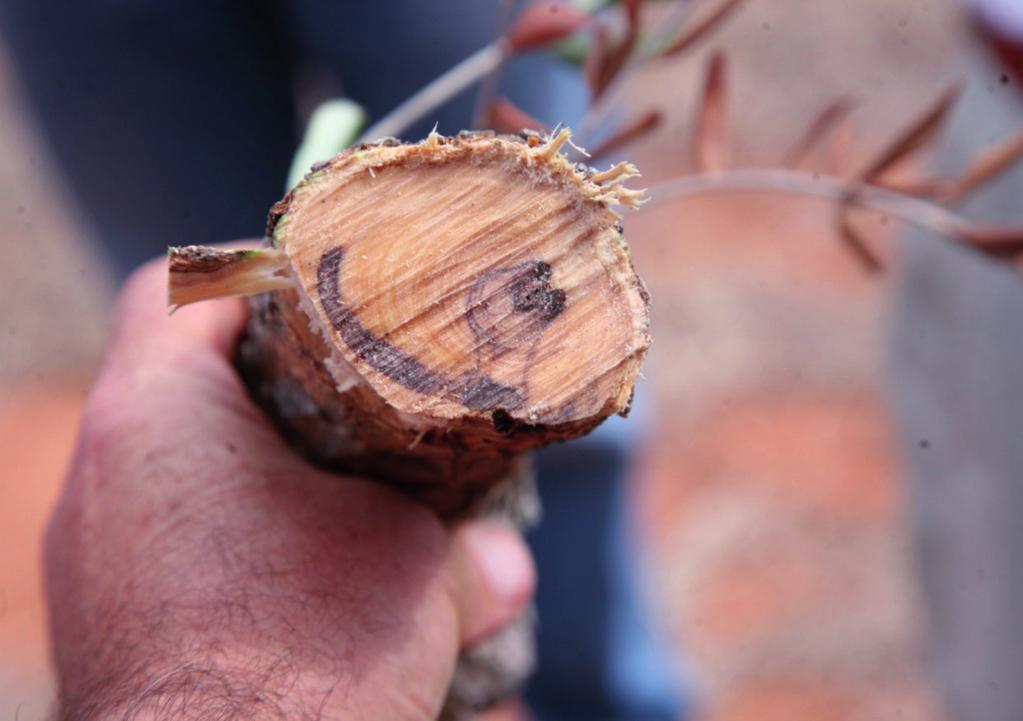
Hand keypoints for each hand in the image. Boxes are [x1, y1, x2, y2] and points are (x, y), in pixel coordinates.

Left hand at [45, 257, 534, 720]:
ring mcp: (92, 553)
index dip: (258, 277)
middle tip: (350, 393)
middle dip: (270, 381)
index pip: (181, 287)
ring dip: (251, 463)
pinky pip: (162, 538)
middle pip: (177, 374)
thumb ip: (469, 550)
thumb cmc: (301, 671)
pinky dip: (227, 533)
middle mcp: (100, 475)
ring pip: (171, 462)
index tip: (328, 300)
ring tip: (331, 487)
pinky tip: (293, 565)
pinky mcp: (107, 620)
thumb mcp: (412, 578)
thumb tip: (506, 560)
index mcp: (157, 416)